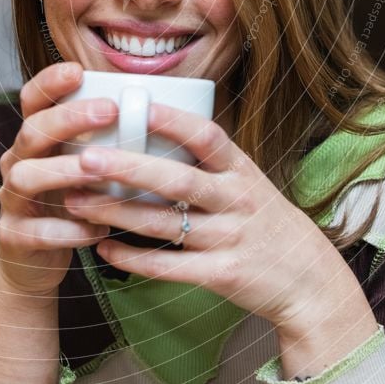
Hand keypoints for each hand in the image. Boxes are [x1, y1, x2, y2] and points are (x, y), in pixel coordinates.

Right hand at [0, 61, 116, 297]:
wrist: (35, 261)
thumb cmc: (73, 202)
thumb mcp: (84, 167)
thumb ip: (106, 142)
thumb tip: (163, 110)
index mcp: (36, 140)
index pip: (32, 100)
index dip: (50, 82)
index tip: (78, 69)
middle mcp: (17, 163)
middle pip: (31, 132)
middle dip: (68, 119)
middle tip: (109, 110)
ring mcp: (11, 200)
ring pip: (25, 177)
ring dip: (64, 172)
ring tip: (101, 172)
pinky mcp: (13, 237)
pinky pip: (36, 231)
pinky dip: (68, 230)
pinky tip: (98, 230)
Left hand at [63, 103, 374, 340]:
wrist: (309, 279)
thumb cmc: (265, 221)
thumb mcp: (248, 181)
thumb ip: (208, 162)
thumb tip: (153, 128)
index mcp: (241, 170)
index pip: (207, 137)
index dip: (172, 120)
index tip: (137, 104)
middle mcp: (236, 200)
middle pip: (177, 180)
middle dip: (128, 169)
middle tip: (85, 158)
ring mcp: (229, 238)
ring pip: (164, 224)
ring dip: (116, 213)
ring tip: (76, 202)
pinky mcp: (221, 274)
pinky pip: (170, 267)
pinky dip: (133, 259)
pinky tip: (103, 249)